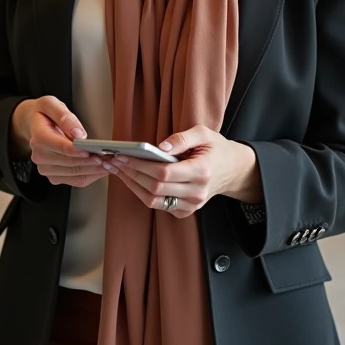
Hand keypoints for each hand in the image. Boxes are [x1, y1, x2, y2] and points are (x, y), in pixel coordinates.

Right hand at [11, 96, 107, 187]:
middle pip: (71, 163)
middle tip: (110, 157)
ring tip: (109, 162)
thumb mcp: (50, 104)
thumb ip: (64, 116)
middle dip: (92, 161)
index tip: (95, 151)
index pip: (62, 148)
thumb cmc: (44, 114)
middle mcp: (40, 156)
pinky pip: (76, 180)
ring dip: (94, 170)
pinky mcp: (54, 176)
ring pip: (75, 174)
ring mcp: (46, 169)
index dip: (80, 151)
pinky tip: (101, 168)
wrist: (33, 125)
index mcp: (39, 138)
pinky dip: (91, 176)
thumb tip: (78, 134)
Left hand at [104, 125, 261, 217]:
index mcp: (202, 171)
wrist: (232, 170)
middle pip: (155, 187)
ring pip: (153, 200)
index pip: (164, 172)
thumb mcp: (203, 133)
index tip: (122, 155)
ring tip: (116, 169)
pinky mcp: (185, 211)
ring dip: (131, 184)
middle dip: (130, 173)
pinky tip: (129, 178)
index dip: (140, 165)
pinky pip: (157, 205)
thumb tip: (158, 146)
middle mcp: (197, 192)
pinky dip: (140, 192)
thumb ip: (181, 138)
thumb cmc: (216, 149)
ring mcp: (191, 205)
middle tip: (112, 160)